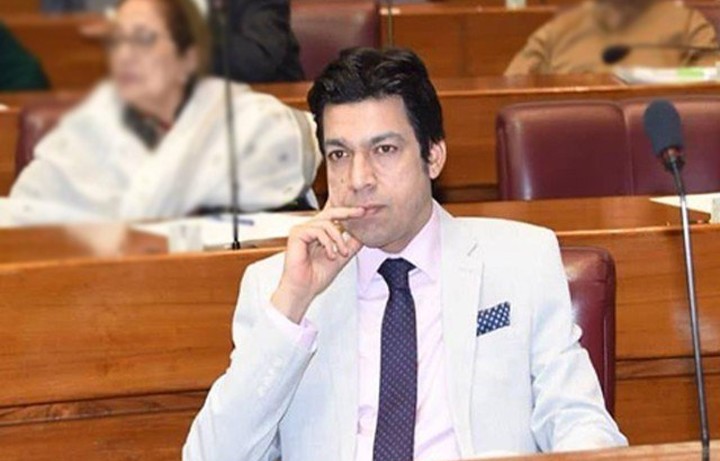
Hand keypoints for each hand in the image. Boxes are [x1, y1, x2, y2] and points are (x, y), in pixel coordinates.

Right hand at [271, 206, 364, 322]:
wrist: (304, 289)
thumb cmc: (317, 276)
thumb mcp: (341, 257)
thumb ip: (351, 245)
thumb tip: (363, 234)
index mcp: (318, 233)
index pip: (334, 217)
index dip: (349, 213)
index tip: (364, 211)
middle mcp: (309, 229)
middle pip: (330, 212)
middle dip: (348, 212)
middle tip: (361, 212)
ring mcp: (301, 230)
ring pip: (327, 224)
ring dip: (338, 240)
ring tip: (341, 254)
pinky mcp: (296, 234)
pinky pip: (318, 231)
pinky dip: (328, 243)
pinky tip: (330, 255)